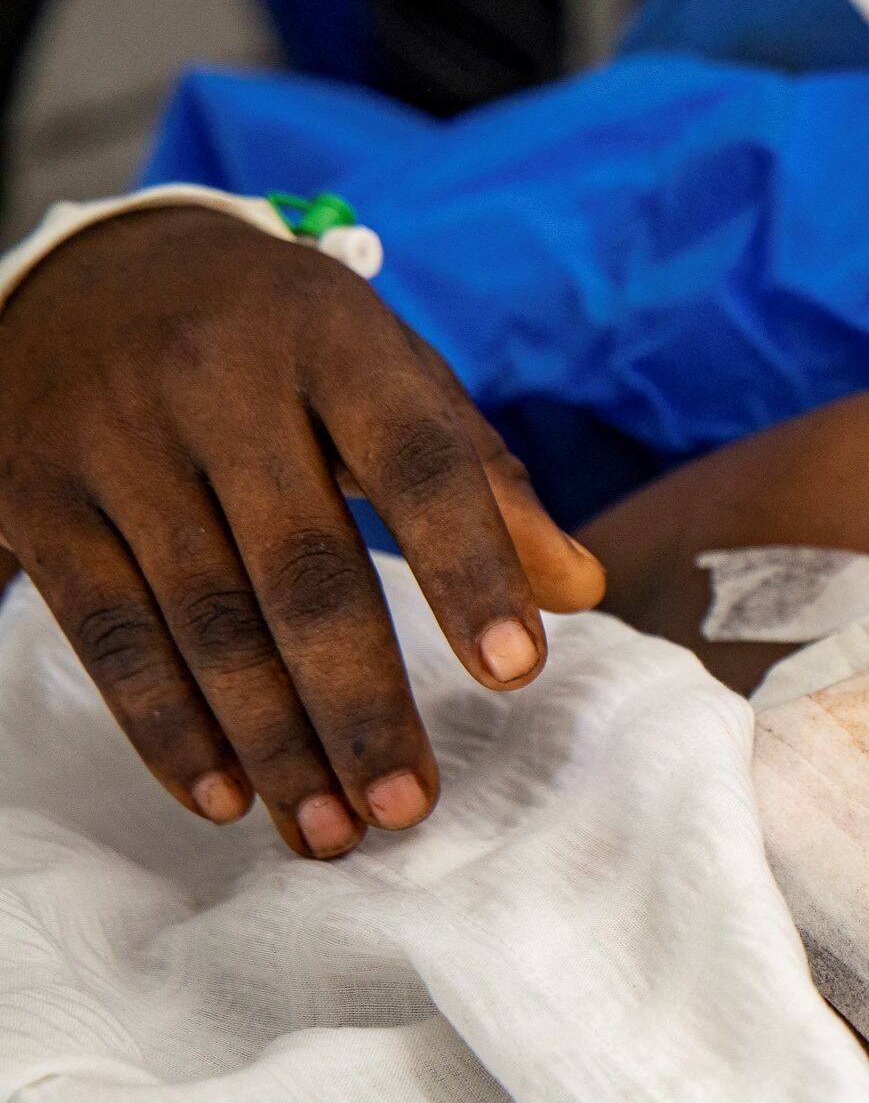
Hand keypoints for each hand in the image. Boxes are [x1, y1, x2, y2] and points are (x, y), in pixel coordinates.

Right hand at [0, 207, 604, 856]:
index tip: (516, 674)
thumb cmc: (283, 342)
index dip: (471, 570)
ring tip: (333, 833)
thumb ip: (484, 480)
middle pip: (303, 569)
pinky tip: (226, 798)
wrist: (91, 269)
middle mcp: (217, 383)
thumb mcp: (389, 371)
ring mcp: (115, 441)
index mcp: (333, 340)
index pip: (419, 463)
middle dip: (360, 703)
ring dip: (273, 743)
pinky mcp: (35, 496)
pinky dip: (169, 727)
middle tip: (410, 807)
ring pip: (205, 619)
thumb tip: (581, 588)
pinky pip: (109, 633)